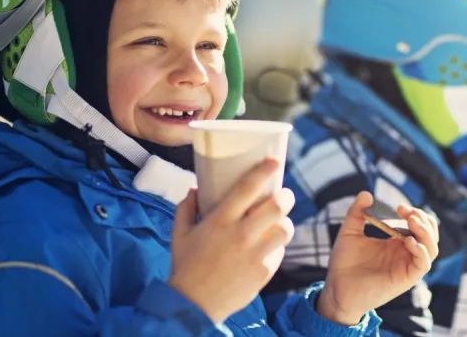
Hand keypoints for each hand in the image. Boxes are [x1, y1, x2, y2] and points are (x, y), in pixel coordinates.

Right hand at [168, 159, 295, 323]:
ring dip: (285, 222)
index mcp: (220, 220)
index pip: (247, 188)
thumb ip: (186, 208)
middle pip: (277, 206)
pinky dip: (277, 246)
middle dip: (286, 196)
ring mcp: (255, 254)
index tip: (274, 162)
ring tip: (278, 222)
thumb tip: (193, 189)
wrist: (192, 304)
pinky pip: (280, 252)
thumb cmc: (186, 266)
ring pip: (285, 229)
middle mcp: (240, 234)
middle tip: (285, 194)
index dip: (264, 171)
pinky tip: (268, 246)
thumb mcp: (179, 234)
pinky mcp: (264, 271)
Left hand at [316, 192, 438, 325]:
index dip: (414, 213)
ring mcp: (407, 266)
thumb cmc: (343, 264)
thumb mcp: (349, 232)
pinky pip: (424, 264)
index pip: (418, 225)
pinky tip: (408, 241)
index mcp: (396, 242)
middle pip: (430, 234)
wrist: (336, 289)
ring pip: (432, 248)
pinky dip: (421, 250)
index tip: (399, 206)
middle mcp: (405, 253)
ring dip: (425, 232)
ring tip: (411, 220)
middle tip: (405, 210)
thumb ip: (357, 213)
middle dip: (422, 218)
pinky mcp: (406, 279)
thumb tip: (366, 193)